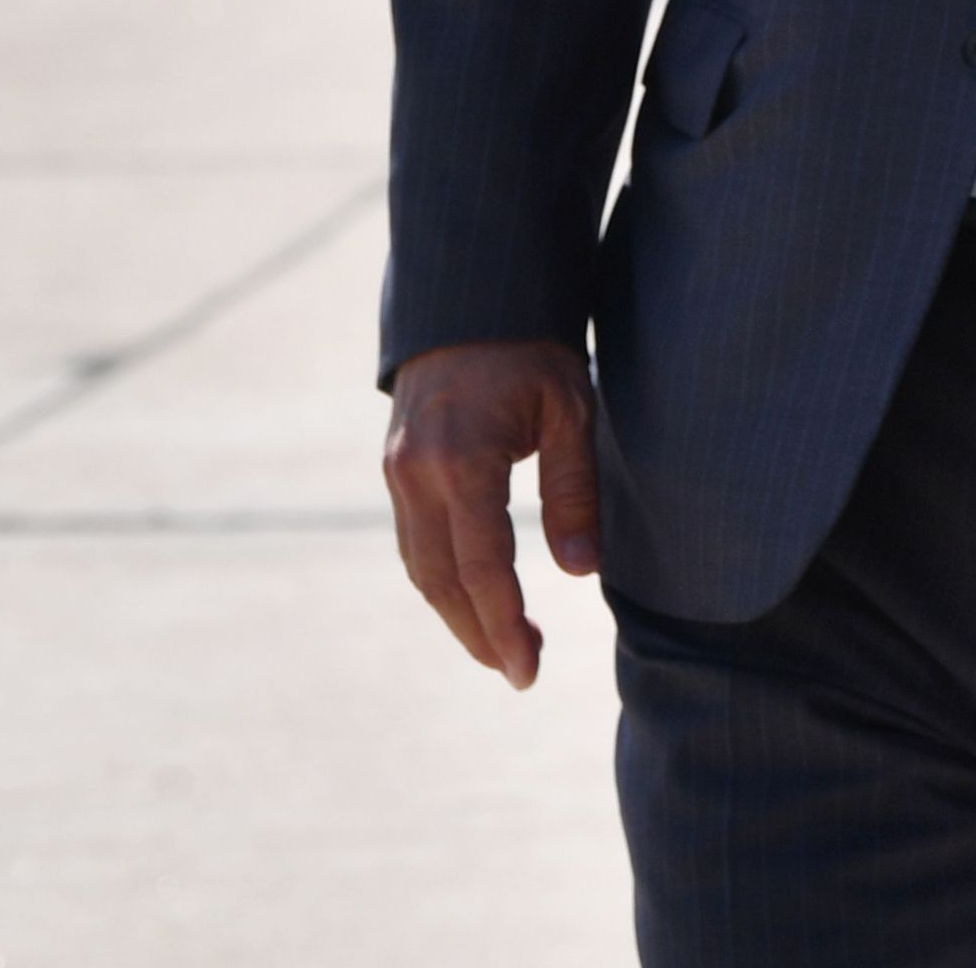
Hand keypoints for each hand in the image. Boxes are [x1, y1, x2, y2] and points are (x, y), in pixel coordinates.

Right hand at [382, 339, 600, 688]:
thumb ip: (574, 489)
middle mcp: (415, 475)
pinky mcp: (395, 471)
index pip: (481, 567)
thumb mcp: (570, 411)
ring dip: (457, 614)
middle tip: (521, 672)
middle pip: (442, 580)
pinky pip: (415, 542)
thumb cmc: (534, 353)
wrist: (473, 302)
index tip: (527, 669)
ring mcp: (397, 474)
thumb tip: (580, 570)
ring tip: (503, 647)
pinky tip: (474, 599)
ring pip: (421, 567)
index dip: (502, 625)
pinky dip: (442, 580)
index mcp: (460, 462)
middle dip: (479, 633)